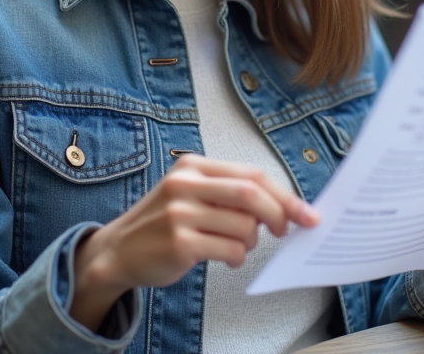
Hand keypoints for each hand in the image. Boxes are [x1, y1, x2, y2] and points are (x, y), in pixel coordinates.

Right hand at [70, 155, 317, 329]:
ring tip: (238, 245)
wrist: (117, 250)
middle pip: (251, 194)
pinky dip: (238, 257)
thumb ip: (229, 193)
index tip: (306, 213)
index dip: (285, 195)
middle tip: (284, 230)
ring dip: (252, 241)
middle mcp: (185, 184)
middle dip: (278, 214)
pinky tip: (226, 257)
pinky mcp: (179, 242)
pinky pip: (229, 249)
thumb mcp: (190, 193)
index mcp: (193, 166)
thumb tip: (282, 206)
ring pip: (244, 226)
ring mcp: (180, 213)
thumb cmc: (163, 222)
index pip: (251, 175)